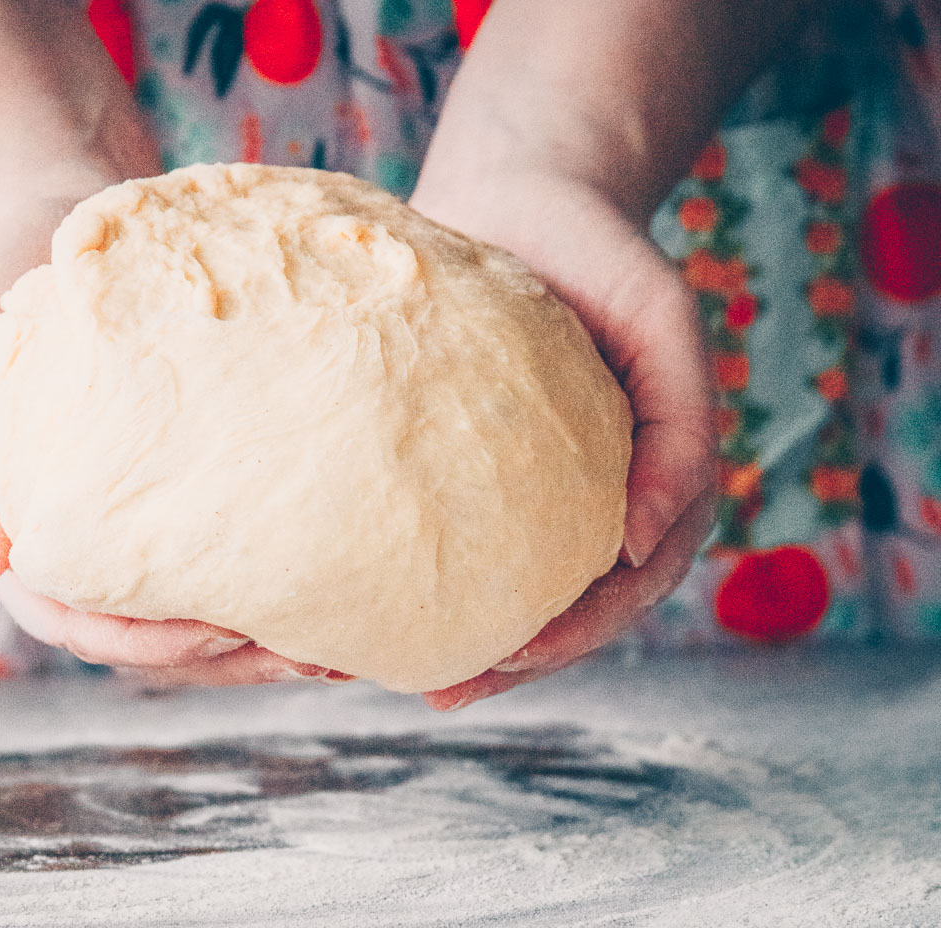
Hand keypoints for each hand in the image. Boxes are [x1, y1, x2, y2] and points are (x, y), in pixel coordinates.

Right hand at [0, 172, 325, 683]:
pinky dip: (269, 584)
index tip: (217, 633)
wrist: (55, 228)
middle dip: (220, 658)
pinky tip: (329, 584)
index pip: (73, 618)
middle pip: (144, 638)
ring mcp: (129, 520)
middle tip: (303, 656)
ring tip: (332, 646)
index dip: (142, 639)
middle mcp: (78, 541)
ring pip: (189, 613)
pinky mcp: (176, 490)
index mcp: (14, 529)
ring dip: (256, 640)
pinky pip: (221, 555)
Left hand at [409, 168, 717, 709]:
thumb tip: (638, 544)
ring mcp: (524, 487)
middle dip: (501, 660)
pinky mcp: (464, 466)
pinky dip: (404, 573)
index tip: (514, 660)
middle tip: (435, 689)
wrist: (522, 195)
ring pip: (494, 584)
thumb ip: (679, 425)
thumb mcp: (662, 317)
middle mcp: (586, 497)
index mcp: (647, 482)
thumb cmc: (599, 252)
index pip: (624, 587)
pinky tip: (351, 598)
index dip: (575, 635)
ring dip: (445, 635)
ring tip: (380, 668)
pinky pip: (438, 530)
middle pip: (556, 608)